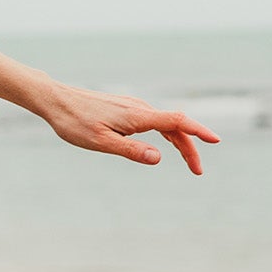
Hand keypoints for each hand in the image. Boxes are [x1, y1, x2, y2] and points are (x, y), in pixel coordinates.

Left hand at [35, 81, 220, 174]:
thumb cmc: (74, 122)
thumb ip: (130, 150)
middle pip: (175, 126)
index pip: (177, 122)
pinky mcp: (124, 107)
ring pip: (164, 123)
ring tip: (188, 162)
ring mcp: (132, 106)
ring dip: (179, 141)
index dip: (198, 131)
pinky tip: (165, 144)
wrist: (55, 100)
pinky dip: (165, 133)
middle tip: (198, 171)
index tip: (215, 140)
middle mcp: (139, 108)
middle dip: (190, 147)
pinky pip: (153, 121)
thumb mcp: (100, 142)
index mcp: (137, 116)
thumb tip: (159, 158)